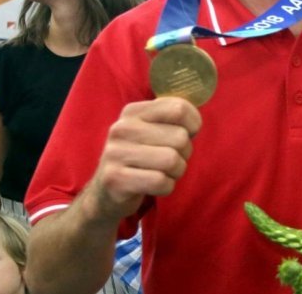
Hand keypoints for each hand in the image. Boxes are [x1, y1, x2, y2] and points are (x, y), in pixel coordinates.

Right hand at [83, 97, 201, 223]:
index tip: (188, 134)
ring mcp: (115, 153)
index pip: (179, 108)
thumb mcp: (153, 130)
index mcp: (133, 112)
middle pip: (180, 137)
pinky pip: (160, 182)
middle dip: (184, 153)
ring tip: (163, 172)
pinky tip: (154, 185)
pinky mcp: (115, 179)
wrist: (106, 193)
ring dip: (176, 171)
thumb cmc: (142, 157)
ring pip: (172, 160)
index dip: (193, 124)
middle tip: (170, 160)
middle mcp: (122, 128)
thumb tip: (195, 121)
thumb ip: (174, 118)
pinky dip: (166, 187)